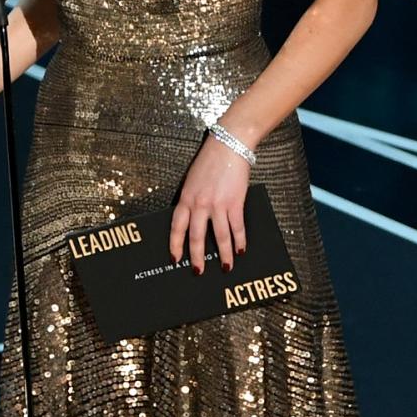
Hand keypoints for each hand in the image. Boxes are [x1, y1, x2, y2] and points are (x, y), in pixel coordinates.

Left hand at [171, 129, 252, 272]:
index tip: (175, 259)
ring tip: (225, 267)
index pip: (177, 227)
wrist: (229, 145)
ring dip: (223, 254)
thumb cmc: (210, 161)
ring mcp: (218, 204)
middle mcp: (200, 204)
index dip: (175, 245)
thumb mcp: (192, 180)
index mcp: (186, 198)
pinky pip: (237, 227)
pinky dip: (239, 240)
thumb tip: (193, 220)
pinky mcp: (235, 202)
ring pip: (220, 236)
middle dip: (197, 257)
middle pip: (196, 237)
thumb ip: (191, 199)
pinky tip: (240, 250)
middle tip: (198, 271)